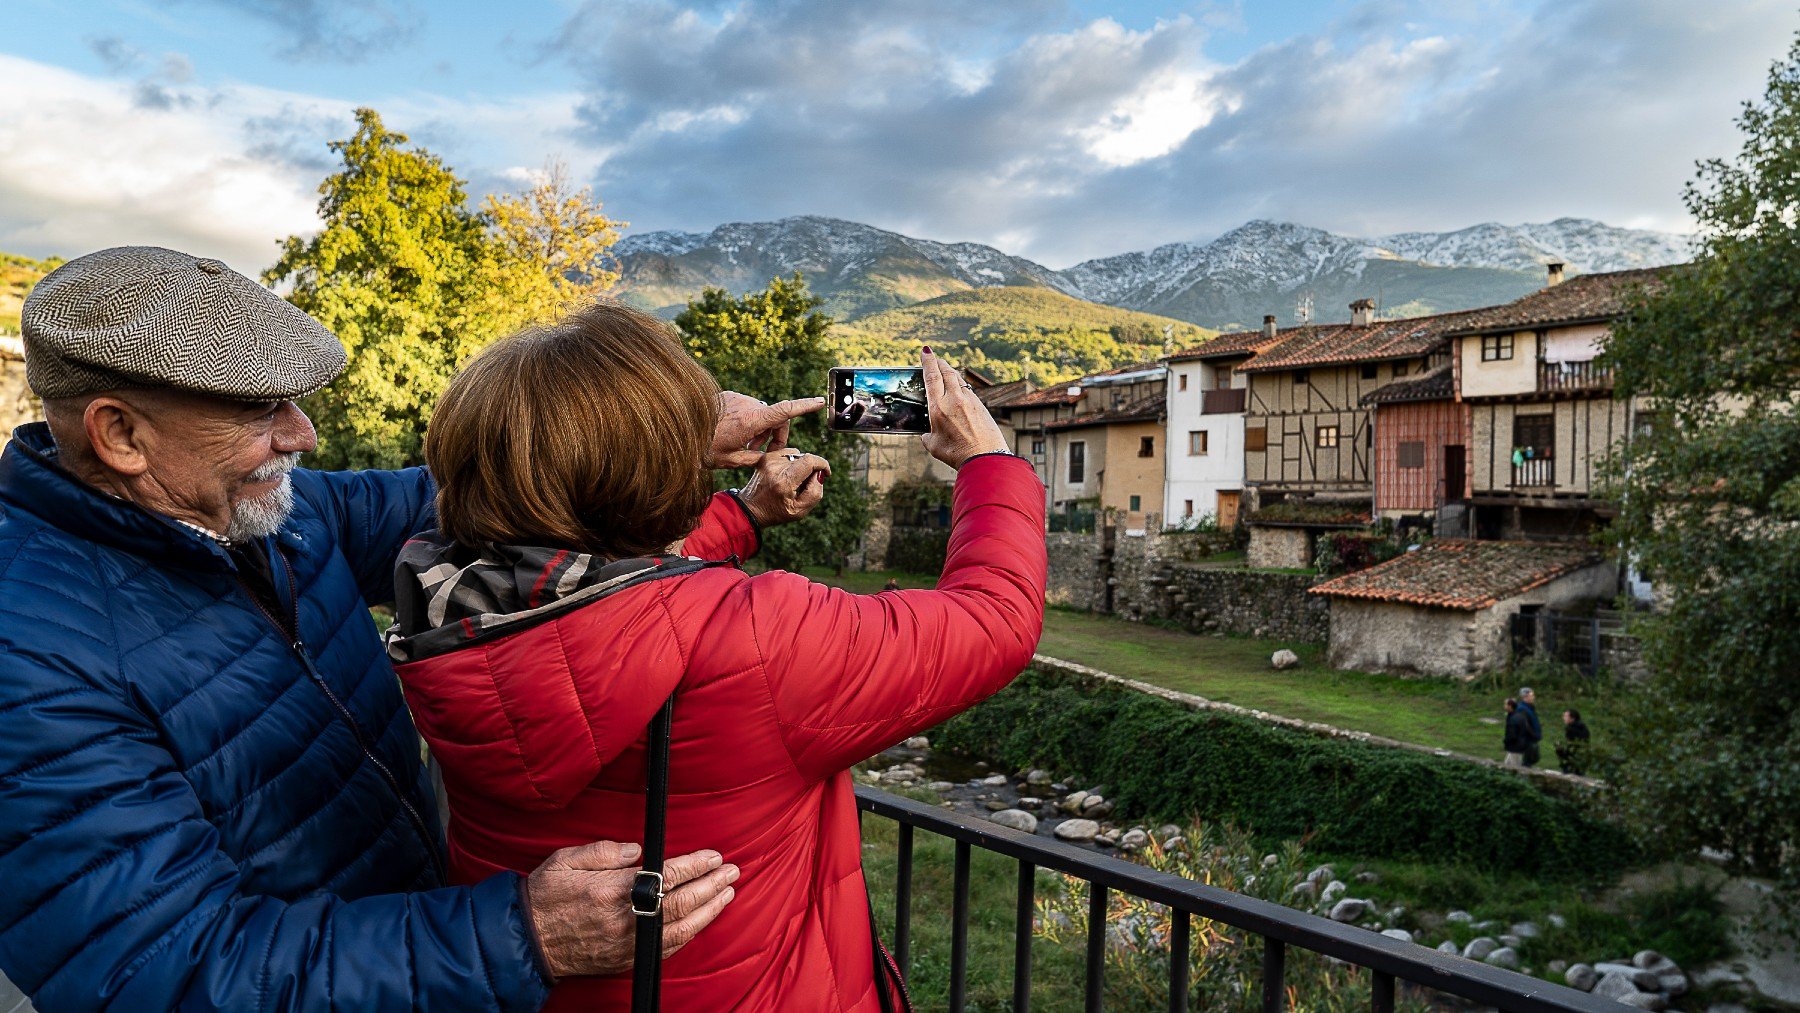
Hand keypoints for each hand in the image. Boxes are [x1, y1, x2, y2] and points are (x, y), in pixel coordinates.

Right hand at [524, 840, 739, 978]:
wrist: (528, 940)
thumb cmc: (545, 896)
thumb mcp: (566, 859)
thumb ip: (603, 851)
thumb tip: (636, 851)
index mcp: (613, 890)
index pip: (668, 874)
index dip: (695, 865)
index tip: (714, 856)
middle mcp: (626, 919)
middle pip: (682, 902)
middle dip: (712, 886)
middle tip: (732, 872)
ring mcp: (628, 943)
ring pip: (681, 929)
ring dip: (709, 911)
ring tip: (727, 894)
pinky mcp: (626, 959)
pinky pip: (667, 948)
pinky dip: (689, 934)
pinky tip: (701, 921)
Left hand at [712, 392, 826, 467]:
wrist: (677, 433)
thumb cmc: (704, 450)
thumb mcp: (734, 462)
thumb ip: (755, 457)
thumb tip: (763, 454)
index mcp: (751, 420)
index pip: (785, 410)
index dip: (804, 405)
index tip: (819, 402)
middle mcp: (746, 405)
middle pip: (774, 416)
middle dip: (775, 434)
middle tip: (765, 454)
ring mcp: (736, 398)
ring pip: (759, 413)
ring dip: (759, 430)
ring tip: (745, 447)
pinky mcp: (727, 396)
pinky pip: (745, 408)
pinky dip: (747, 422)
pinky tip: (733, 436)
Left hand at [738, 449, 829, 526]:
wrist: (750, 508)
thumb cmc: (776, 512)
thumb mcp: (800, 511)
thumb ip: (815, 492)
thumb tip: (819, 473)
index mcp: (784, 482)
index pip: (809, 461)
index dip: (823, 464)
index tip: (826, 473)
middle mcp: (775, 467)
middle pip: (805, 458)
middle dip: (811, 470)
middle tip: (805, 485)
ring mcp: (769, 460)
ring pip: (797, 455)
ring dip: (801, 465)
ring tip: (793, 481)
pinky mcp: (765, 457)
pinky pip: (788, 453)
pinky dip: (792, 462)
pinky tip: (786, 474)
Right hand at [919, 348, 1009, 469]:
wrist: (985, 458)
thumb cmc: (957, 454)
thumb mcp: (934, 446)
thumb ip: (928, 435)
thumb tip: (928, 433)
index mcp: (938, 407)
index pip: (932, 377)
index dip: (928, 361)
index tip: (926, 351)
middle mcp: (954, 399)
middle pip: (946, 372)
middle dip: (939, 362)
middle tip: (935, 359)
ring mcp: (970, 400)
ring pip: (959, 379)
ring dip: (951, 373)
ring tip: (946, 372)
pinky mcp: (981, 405)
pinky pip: (968, 390)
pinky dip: (961, 386)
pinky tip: (960, 390)